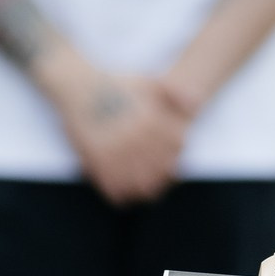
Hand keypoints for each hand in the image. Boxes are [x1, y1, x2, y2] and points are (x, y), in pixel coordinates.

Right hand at [49, 59, 187, 204]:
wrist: (76, 86)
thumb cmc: (116, 84)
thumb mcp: (148, 82)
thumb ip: (175, 94)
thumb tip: (198, 106)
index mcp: (150, 120)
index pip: (178, 147)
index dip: (177, 152)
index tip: (171, 155)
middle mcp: (135, 137)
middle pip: (163, 170)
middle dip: (164, 173)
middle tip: (157, 173)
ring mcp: (116, 152)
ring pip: (143, 186)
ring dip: (146, 187)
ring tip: (142, 183)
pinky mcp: (97, 163)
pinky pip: (117, 191)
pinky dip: (123, 193)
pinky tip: (123, 186)